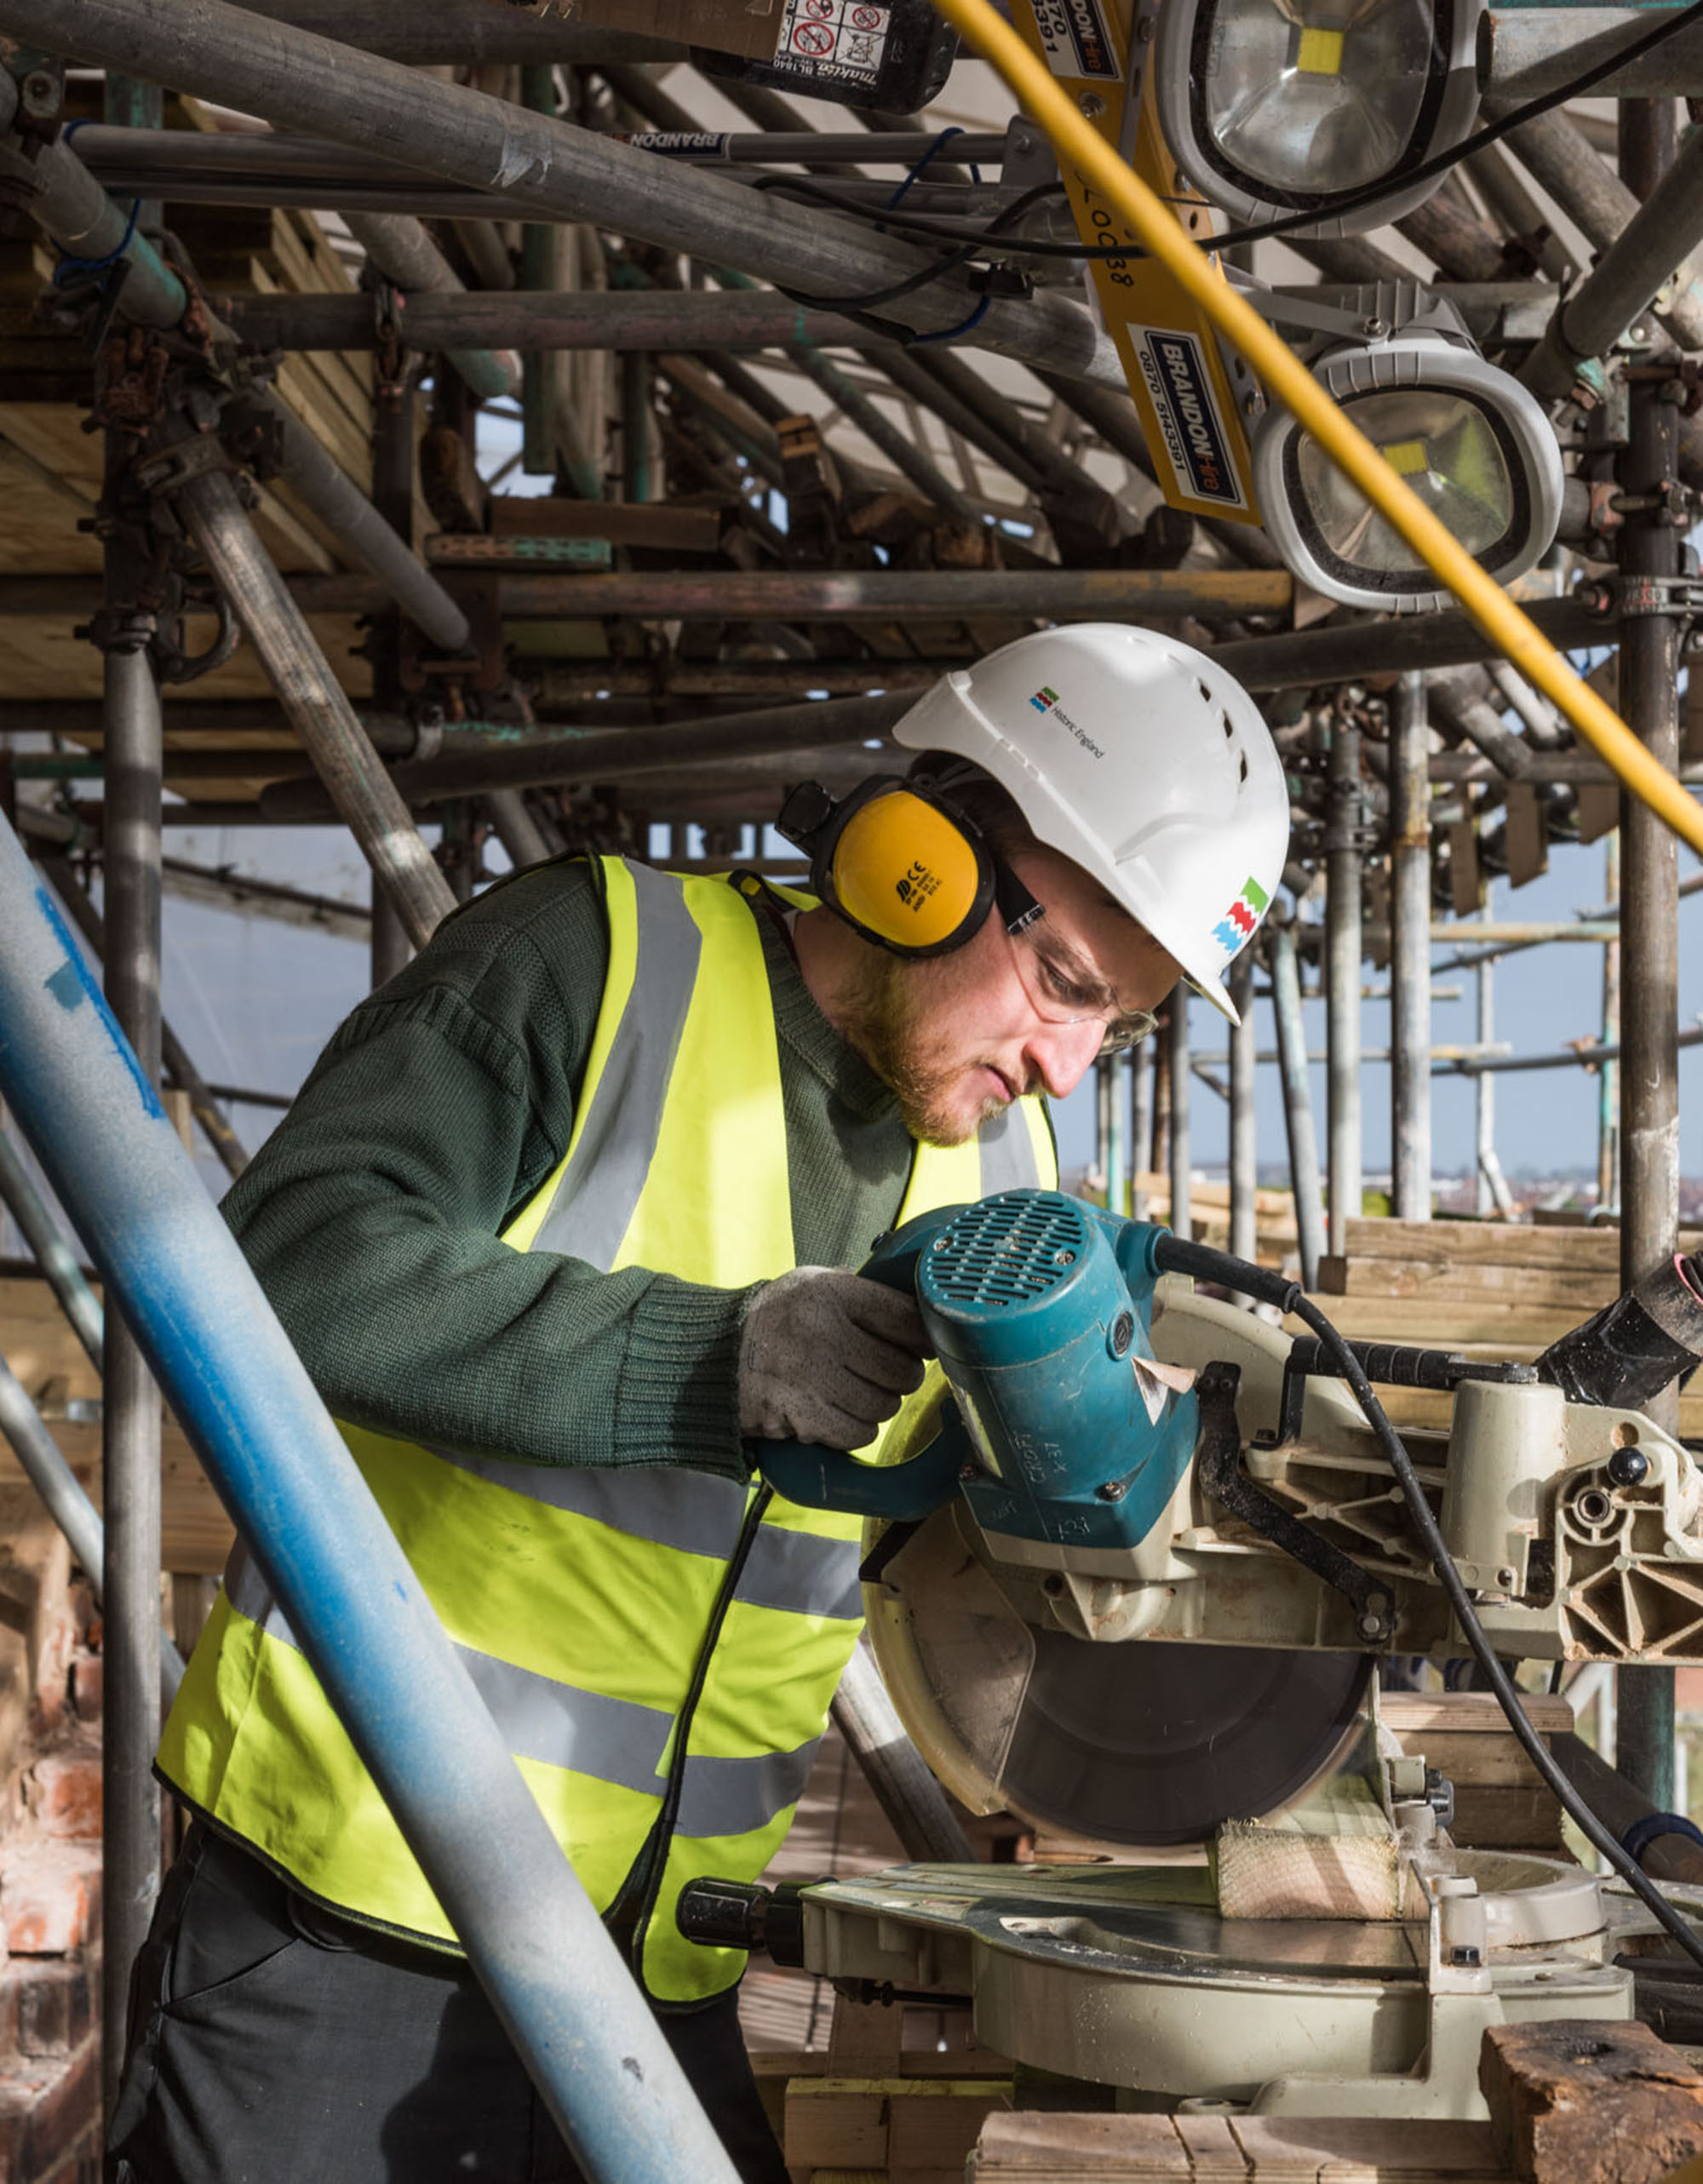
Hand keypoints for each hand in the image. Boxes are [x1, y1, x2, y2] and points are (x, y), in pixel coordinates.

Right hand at [739, 1267, 928, 1451]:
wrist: (713, 1356)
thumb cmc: (775, 1319)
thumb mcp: (813, 1284)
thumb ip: (861, 1290)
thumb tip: (918, 1307)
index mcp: (832, 1294)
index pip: (905, 1318)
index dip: (923, 1337)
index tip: (923, 1344)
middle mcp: (824, 1334)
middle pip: (901, 1370)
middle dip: (902, 1376)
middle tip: (889, 1372)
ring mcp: (812, 1379)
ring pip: (883, 1405)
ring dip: (878, 1403)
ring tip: (858, 1390)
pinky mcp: (802, 1417)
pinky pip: (858, 1433)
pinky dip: (856, 1428)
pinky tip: (841, 1412)